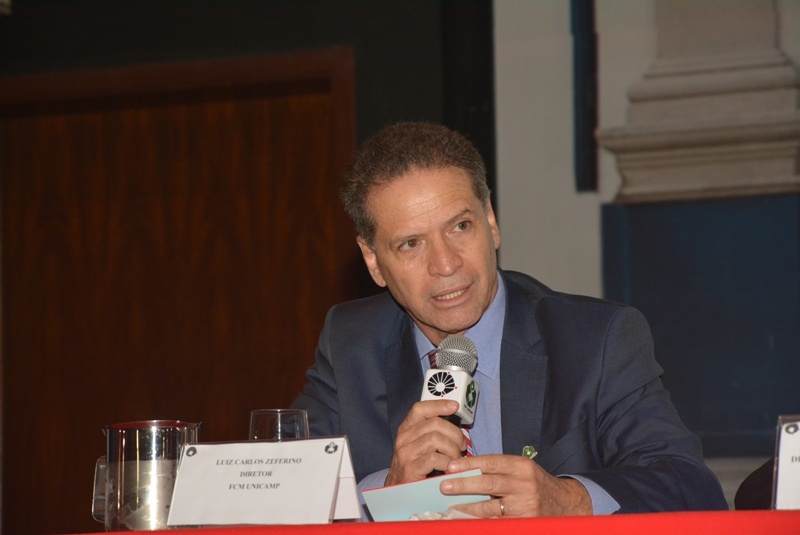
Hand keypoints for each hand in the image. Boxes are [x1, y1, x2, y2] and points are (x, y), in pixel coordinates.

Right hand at [384, 400, 466, 485]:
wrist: (399, 492)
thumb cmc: (416, 467)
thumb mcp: (420, 445)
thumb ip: (432, 433)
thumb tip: (456, 424)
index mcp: (406, 429)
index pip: (420, 409)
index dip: (439, 405)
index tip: (455, 406)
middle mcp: (403, 438)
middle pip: (434, 424)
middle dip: (454, 433)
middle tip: (461, 446)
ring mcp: (405, 453)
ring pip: (436, 439)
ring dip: (452, 449)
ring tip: (456, 459)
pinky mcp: (410, 469)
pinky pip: (434, 458)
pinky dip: (447, 462)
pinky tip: (448, 468)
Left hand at [439, 454, 592, 516]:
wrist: (565, 504)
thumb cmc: (535, 484)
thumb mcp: (521, 470)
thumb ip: (498, 469)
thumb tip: (465, 470)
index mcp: (522, 466)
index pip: (491, 462)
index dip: (469, 464)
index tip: (451, 466)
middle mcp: (524, 484)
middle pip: (489, 484)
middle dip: (464, 485)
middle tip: (444, 486)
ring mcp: (525, 505)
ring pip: (490, 507)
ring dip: (468, 507)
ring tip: (451, 506)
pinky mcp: (525, 522)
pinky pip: (497, 522)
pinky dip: (481, 521)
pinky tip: (467, 520)